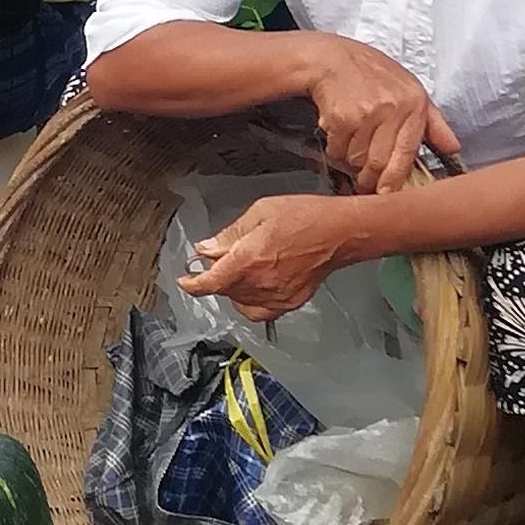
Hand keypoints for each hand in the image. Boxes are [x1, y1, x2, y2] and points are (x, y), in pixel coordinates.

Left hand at [178, 194, 348, 323]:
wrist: (340, 232)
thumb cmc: (304, 216)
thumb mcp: (259, 212)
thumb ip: (231, 234)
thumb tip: (207, 248)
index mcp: (248, 258)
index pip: (210, 282)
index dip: (192, 284)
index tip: (184, 281)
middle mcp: (260, 282)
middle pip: (224, 291)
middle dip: (215, 276)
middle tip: (219, 259)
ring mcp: (276, 296)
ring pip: (240, 302)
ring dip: (232, 289)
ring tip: (240, 269)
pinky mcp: (290, 302)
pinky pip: (260, 312)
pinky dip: (250, 303)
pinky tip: (253, 288)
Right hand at [304, 34, 460, 194]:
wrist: (331, 59)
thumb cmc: (372, 75)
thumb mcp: (409, 89)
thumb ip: (432, 122)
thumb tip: (453, 147)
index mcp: (413, 104)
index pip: (408, 151)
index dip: (397, 178)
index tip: (389, 193)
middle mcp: (391, 108)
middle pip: (380, 161)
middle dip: (371, 179)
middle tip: (367, 184)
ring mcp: (365, 113)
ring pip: (358, 159)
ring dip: (353, 161)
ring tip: (352, 147)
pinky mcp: (340, 117)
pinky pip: (338, 149)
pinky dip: (336, 149)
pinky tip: (339, 133)